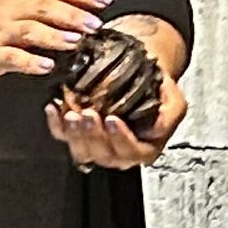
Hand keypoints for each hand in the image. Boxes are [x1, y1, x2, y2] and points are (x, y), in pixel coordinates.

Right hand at [0, 0, 110, 83]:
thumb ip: (46, 6)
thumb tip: (87, 13)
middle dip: (72, 15)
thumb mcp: (17, 3)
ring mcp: (0, 32)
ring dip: (54, 36)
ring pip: (30, 30)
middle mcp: (12, 9)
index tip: (105, 0)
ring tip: (74, 41)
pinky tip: (46, 66)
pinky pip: (13, 57)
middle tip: (94, 24)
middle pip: (46, 7)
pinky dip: (31, 61)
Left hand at [48, 71, 188, 170]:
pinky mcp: (78, 134)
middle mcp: (119, 152)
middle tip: (89, 114)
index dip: (121, 140)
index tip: (113, 120)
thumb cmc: (157, 88)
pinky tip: (53, 108)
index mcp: (144, 148)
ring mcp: (96, 145)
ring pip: (82, 150)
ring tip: (73, 113)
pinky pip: (63, 135)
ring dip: (75, 134)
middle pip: (103, 155)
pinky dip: (56, 123)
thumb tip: (156, 129)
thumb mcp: (174, 100)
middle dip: (94, 136)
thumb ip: (170, 115)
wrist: (142, 72)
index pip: (132, 153)